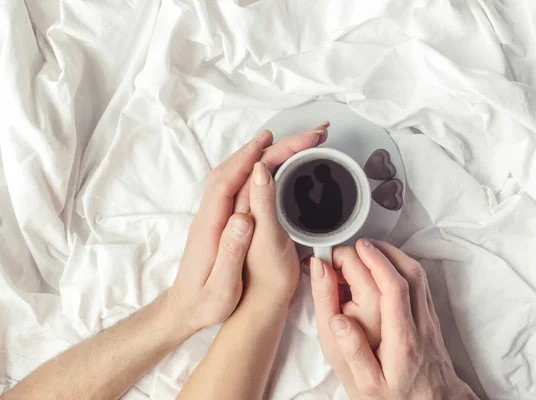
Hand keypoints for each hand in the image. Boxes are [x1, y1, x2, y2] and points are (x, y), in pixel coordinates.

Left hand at [170, 122, 329, 331]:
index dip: (248, 159)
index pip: (228, 183)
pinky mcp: (218, 219)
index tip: (269, 142)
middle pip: (232, 171)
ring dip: (253, 155)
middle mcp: (208, 215)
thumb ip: (230, 252)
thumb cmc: (205, 303)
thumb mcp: (221, 287)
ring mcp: (212, 215)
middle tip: (292, 138)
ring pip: (231, 174)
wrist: (184, 309)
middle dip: (260, 149)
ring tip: (280, 141)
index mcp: (210, 227)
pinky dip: (249, 168)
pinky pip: (233, 185)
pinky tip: (263, 166)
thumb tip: (244, 217)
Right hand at [311, 239, 478, 399]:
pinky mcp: (431, 320)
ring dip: (395, 255)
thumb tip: (338, 321)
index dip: (377, 263)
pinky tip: (388, 267)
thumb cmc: (400, 397)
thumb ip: (353, 352)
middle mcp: (420, 323)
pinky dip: (403, 267)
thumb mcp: (370, 385)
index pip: (395, 288)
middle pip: (410, 273)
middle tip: (359, 244)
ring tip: (371, 249)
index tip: (359, 249)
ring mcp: (429, 320)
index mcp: (403, 338)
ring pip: (419, 275)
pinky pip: (421, 283)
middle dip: (383, 251)